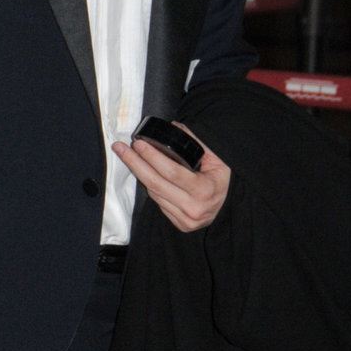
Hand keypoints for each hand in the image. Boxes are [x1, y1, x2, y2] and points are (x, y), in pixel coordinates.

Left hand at [113, 124, 230, 232]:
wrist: (229, 207)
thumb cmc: (221, 180)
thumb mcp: (217, 159)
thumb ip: (198, 142)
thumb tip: (174, 126)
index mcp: (205, 190)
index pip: (171, 172)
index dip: (152, 157)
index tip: (139, 143)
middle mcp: (193, 208)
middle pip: (155, 184)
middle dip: (135, 163)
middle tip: (121, 148)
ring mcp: (185, 219)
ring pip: (154, 193)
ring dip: (139, 174)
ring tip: (129, 156)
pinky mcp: (179, 225)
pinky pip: (158, 202)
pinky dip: (150, 187)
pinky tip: (144, 173)